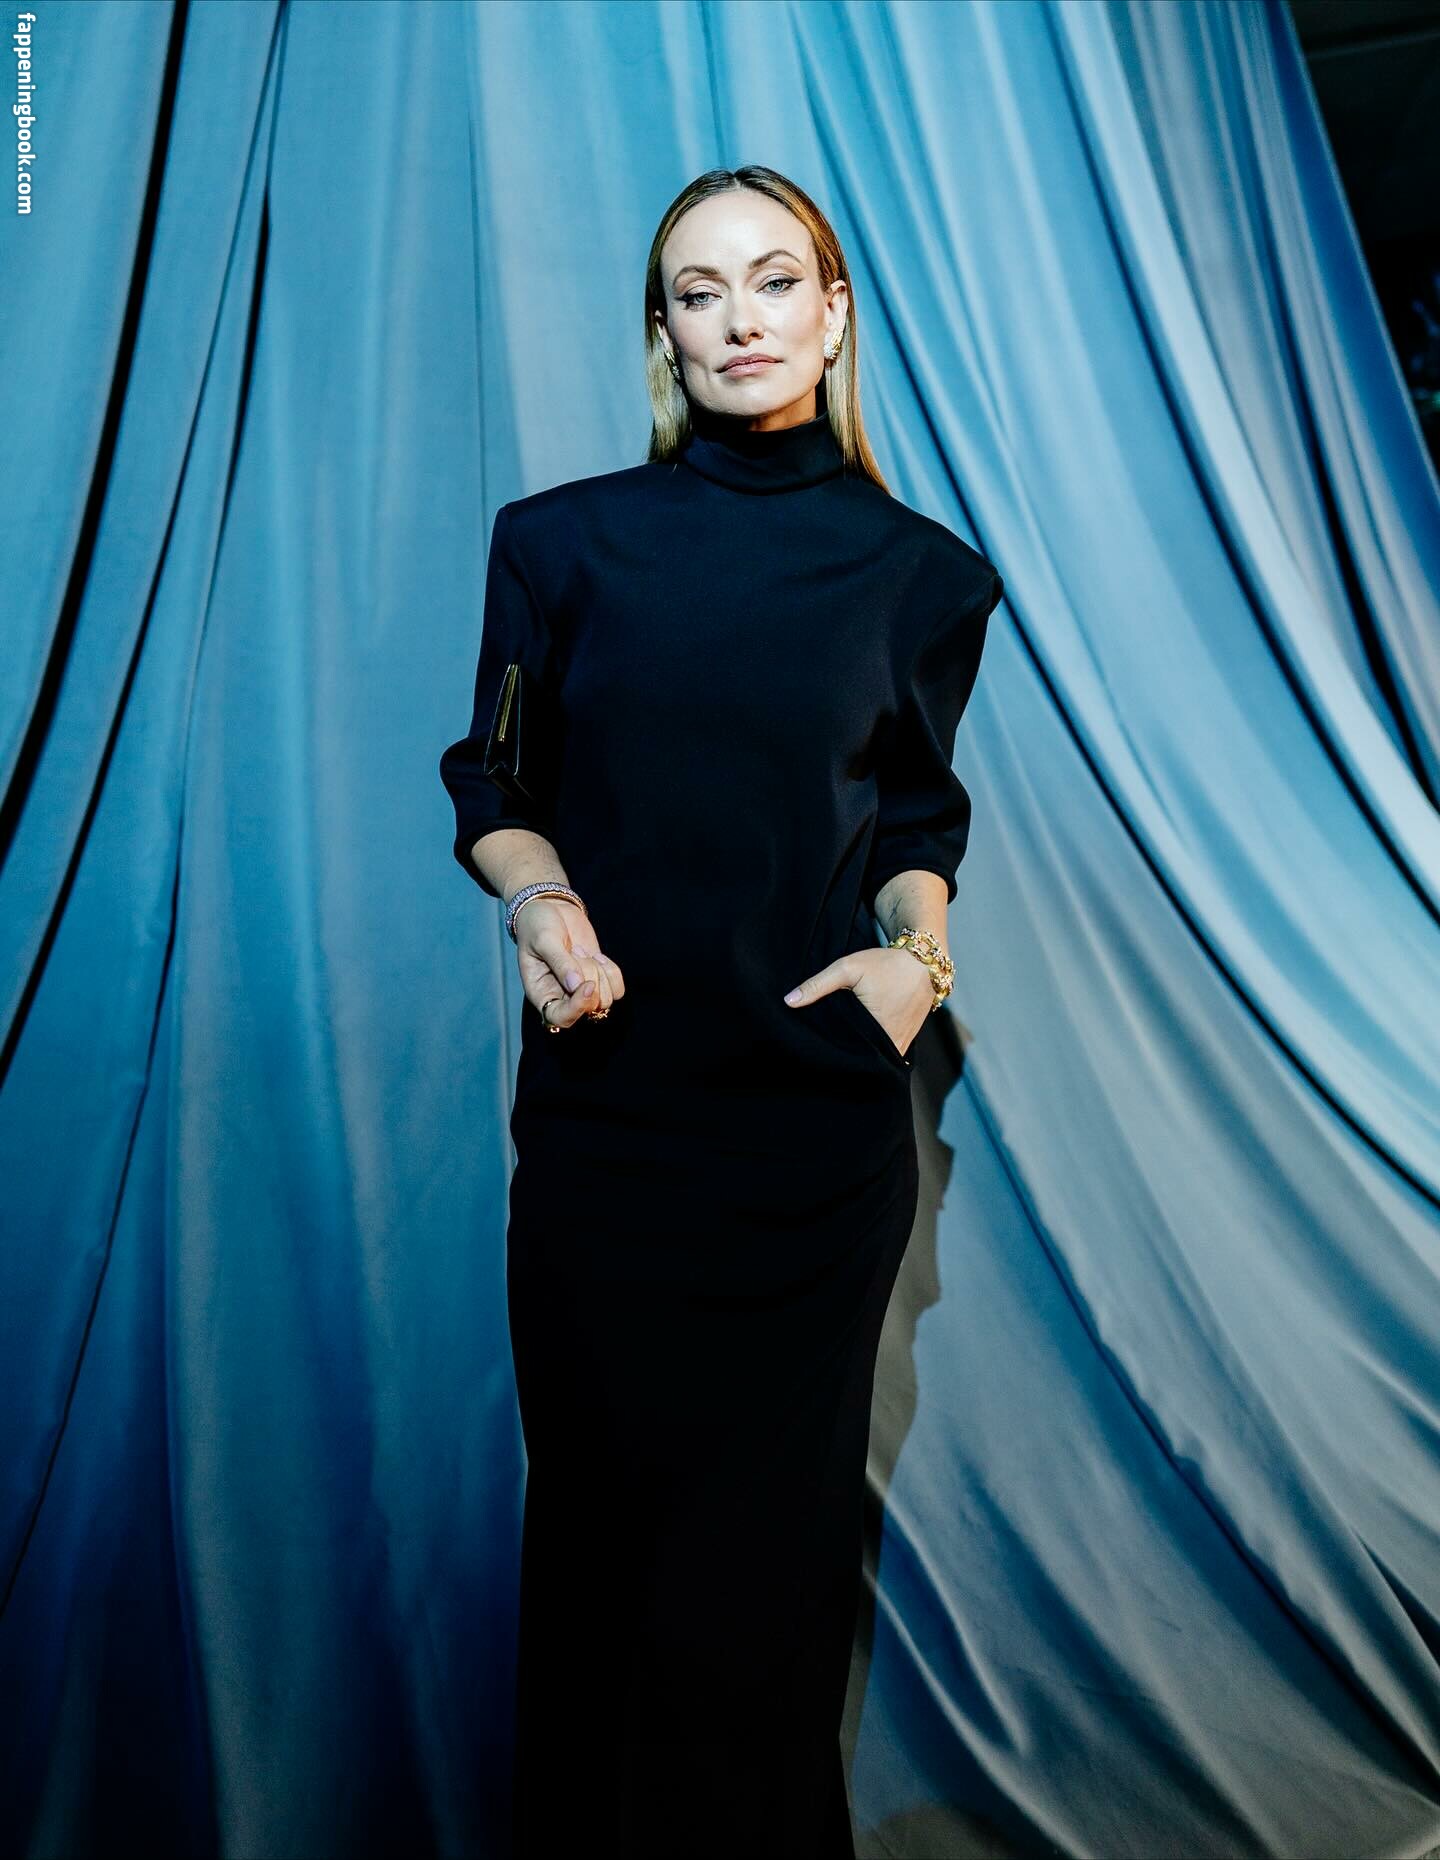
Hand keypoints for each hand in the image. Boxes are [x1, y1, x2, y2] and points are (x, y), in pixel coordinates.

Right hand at [514, 898, 625, 1029]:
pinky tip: (597, 956)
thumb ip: (560, 962)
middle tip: (574, 951)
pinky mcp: (598, 978)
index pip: (561, 1018)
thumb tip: (577, 985)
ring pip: (605, 999)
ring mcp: (582, 989)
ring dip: (600, 973)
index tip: (587, 985)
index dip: (577, 1008)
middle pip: (590, 1008)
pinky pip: (617, 988)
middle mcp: (562, 997)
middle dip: (590, 978)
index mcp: (541, 993)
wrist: (551, 908)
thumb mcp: (544, 940)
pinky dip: (612, 972)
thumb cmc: (537, 925)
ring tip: (582, 952)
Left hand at [782, 947, 934, 1055]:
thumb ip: (817, 985)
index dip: (832, 1054)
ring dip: (861, 1055)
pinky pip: (887, 1052)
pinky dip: (874, 1050)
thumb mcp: (848, 968)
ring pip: (876, 1058)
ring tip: (841, 1051)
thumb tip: (789, 1001)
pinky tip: (859, 1043)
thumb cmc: (886, 964)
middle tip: (824, 1054)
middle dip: (845, 1057)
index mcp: (877, 1030)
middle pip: (862, 1059)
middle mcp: (892, 1043)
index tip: (816, 1053)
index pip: (847, 1053)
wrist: (924, 961)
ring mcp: (902, 1044)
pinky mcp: (908, 1040)